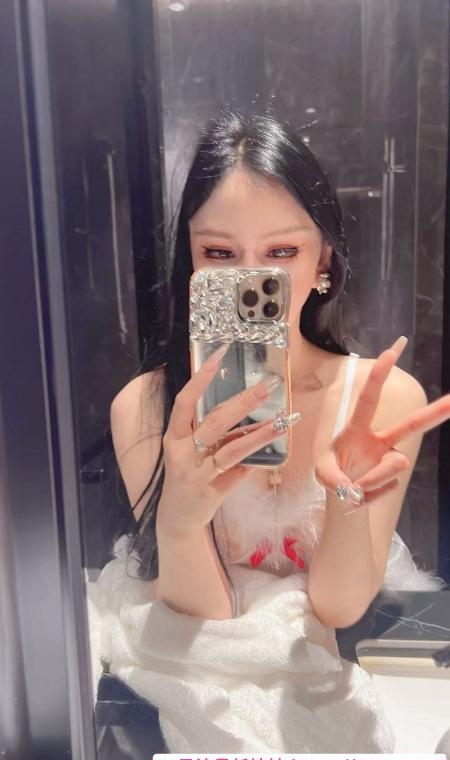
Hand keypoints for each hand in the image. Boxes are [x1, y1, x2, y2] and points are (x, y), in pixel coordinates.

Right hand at [157, 345, 300, 535]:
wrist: (177, 519)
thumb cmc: (187, 477)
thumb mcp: (190, 452)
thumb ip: (212, 434)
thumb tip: (244, 410)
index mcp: (174, 437)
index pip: (185, 401)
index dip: (201, 378)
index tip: (219, 355)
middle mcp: (180, 452)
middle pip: (215, 421)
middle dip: (243, 403)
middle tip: (267, 387)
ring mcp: (195, 473)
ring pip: (231, 448)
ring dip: (260, 433)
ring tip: (283, 420)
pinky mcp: (209, 490)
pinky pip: (238, 471)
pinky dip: (255, 459)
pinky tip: (275, 448)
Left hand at [314, 336, 449, 509]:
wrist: (343, 498)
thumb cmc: (332, 475)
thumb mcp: (323, 474)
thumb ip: (335, 480)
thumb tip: (355, 490)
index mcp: (358, 429)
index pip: (369, 399)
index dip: (379, 377)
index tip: (392, 351)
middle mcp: (380, 440)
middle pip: (412, 425)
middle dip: (436, 412)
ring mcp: (390, 459)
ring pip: (395, 465)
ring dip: (372, 480)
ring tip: (354, 489)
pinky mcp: (394, 477)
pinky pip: (386, 485)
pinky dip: (369, 494)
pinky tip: (361, 495)